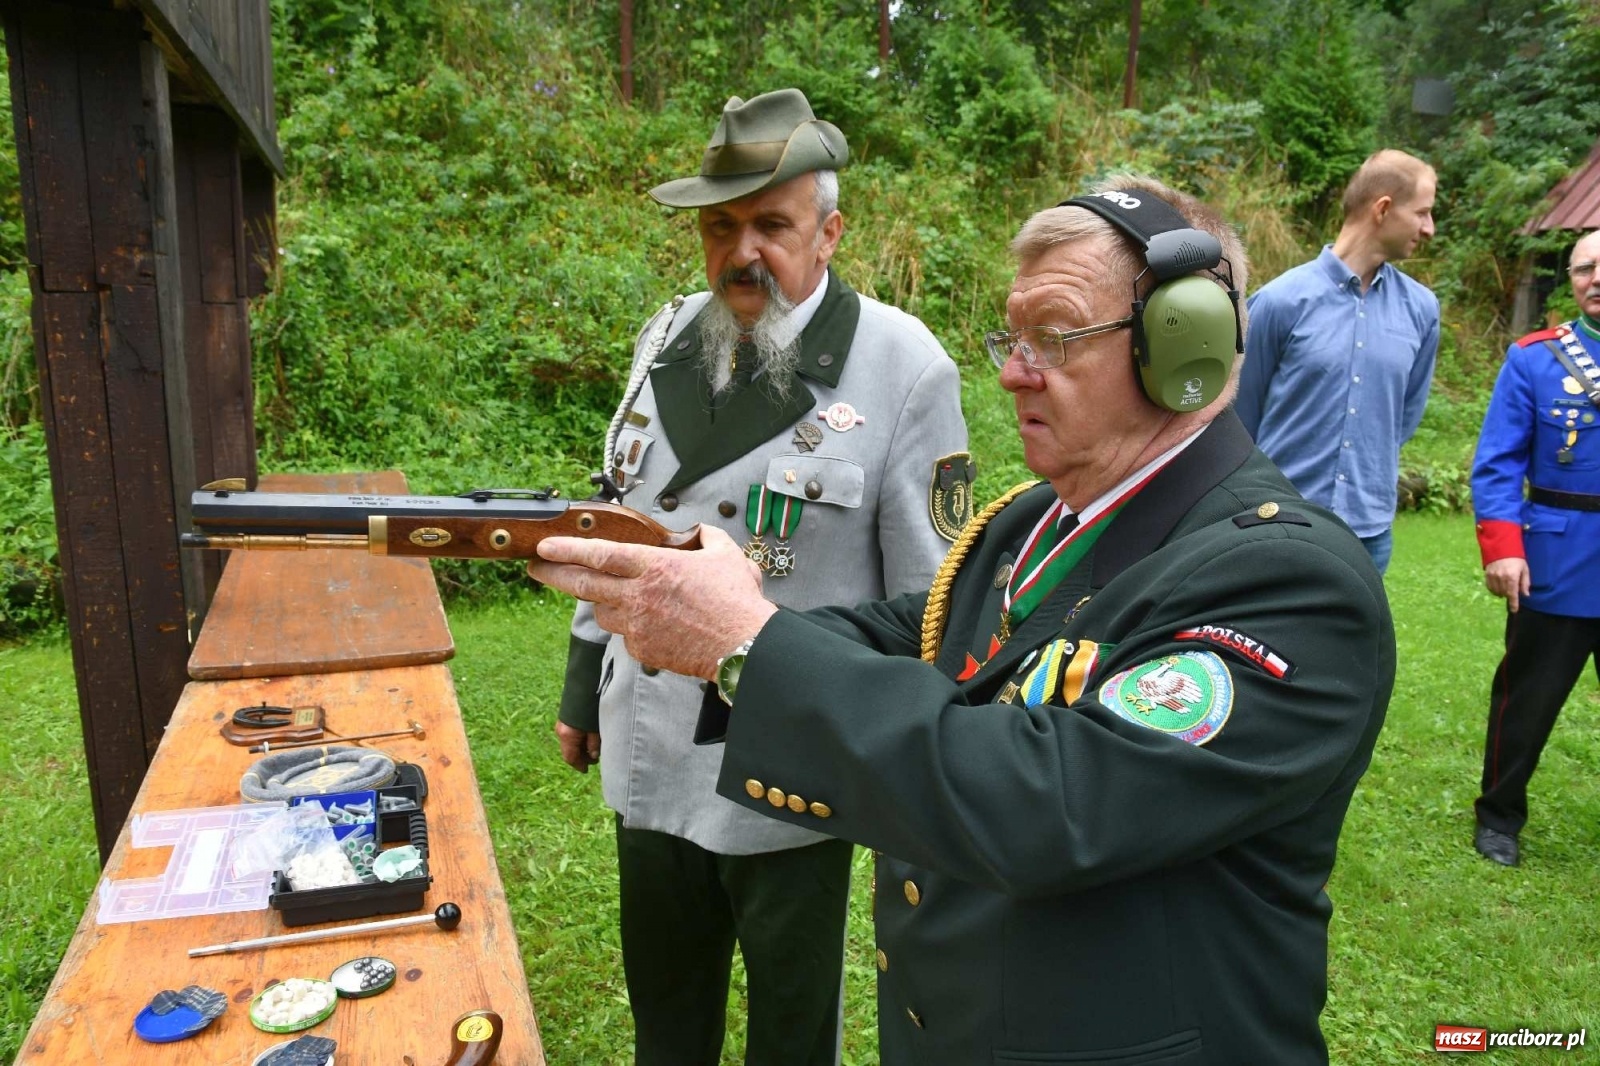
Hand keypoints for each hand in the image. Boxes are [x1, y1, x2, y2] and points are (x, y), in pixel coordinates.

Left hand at [528, 524, 775, 679]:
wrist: (743, 647)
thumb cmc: (736, 603)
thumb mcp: (726, 556)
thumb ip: (707, 538)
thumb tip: (701, 532)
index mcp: (654, 567)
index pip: (600, 554)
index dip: (567, 549)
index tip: (545, 546)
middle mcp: (639, 596)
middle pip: (584, 584)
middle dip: (553, 574)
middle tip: (535, 568)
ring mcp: (637, 625)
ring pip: (602, 611)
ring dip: (601, 601)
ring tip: (611, 595)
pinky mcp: (642, 649)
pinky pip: (624, 634)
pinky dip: (629, 625)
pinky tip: (647, 622)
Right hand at [1484, 557, 1530, 611]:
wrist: (1502, 547)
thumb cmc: (1516, 559)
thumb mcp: (1524, 569)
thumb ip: (1525, 582)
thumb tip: (1525, 595)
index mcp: (1512, 577)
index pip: (1512, 594)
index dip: (1513, 604)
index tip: (1514, 611)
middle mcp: (1501, 578)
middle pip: (1504, 594)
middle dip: (1509, 595)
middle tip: (1512, 591)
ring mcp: (1493, 576)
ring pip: (1496, 591)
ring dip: (1501, 593)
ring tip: (1505, 588)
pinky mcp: (1487, 574)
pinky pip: (1490, 587)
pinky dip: (1494, 590)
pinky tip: (1498, 587)